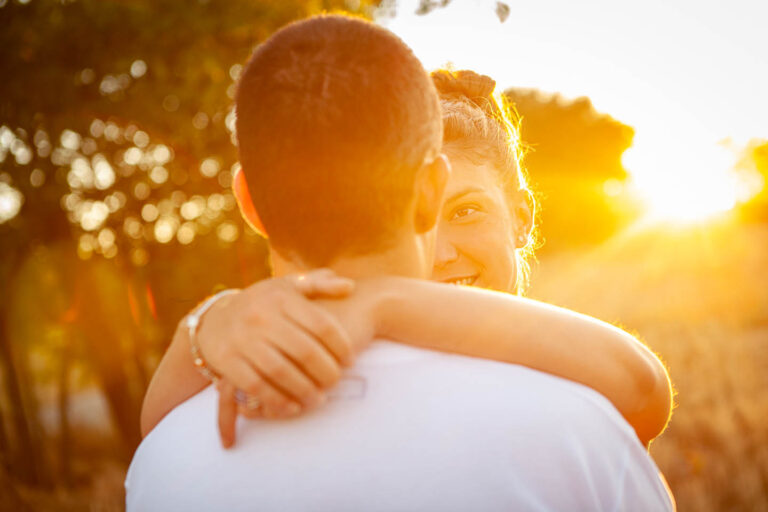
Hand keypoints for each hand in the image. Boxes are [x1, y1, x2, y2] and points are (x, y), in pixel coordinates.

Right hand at [196, 269, 354, 446]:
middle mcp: (261, 316)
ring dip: (305, 390)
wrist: (213, 319)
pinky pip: (256, 386)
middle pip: (305, 351)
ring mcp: (242, 339)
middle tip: (336, 382)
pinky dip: (277, 400)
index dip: (341, 345)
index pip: (321, 324)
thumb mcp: (287, 287)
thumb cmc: (263, 304)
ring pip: (281, 372)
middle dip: (326, 372)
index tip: (350, 360)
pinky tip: (293, 407)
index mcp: (281, 297)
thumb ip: (318, 285)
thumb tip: (349, 286)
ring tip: (319, 399)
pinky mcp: (227, 360)